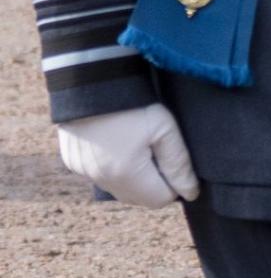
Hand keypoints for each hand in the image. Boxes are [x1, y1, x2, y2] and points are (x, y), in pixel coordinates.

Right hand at [57, 103, 199, 207]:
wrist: (91, 78)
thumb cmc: (132, 101)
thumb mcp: (164, 127)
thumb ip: (178, 163)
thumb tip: (190, 192)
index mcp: (126, 175)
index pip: (160, 199)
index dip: (174, 182)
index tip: (175, 158)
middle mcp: (102, 180)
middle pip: (138, 198)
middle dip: (154, 182)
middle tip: (159, 149)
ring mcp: (84, 172)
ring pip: (118, 188)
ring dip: (133, 177)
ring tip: (139, 144)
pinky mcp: (73, 161)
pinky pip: (100, 175)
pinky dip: (112, 167)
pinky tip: (118, 142)